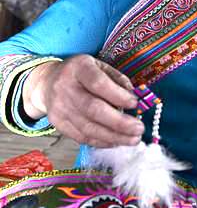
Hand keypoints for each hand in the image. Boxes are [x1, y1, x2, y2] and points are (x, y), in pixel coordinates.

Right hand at [22, 55, 143, 147]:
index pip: (98, 83)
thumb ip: (117, 79)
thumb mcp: (99, 66)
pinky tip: (116, 142)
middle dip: (119, 123)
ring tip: (133, 139)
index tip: (135, 104)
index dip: (118, 96)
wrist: (47, 82)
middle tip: (139, 129)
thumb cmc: (81, 74)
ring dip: (114, 137)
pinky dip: (102, 142)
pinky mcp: (58, 124)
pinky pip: (82, 137)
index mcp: (79, 68)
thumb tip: (133, 96)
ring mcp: (60, 108)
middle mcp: (66, 88)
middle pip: (93, 109)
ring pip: (88, 128)